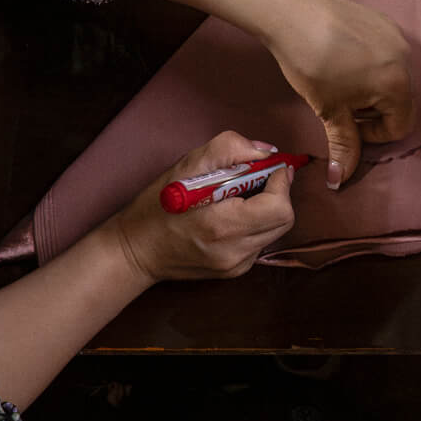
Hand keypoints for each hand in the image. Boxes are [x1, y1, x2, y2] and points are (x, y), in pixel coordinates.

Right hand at [108, 131, 295, 282]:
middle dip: (278, 193)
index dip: (280, 181)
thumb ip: (229, 149)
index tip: (270, 166)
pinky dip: (255, 223)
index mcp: (222, 226)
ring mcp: (237, 265)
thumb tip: (266, 152)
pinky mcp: (235, 271)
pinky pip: (261, 241)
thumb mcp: (185, 166)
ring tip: (238, 195)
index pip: (278, 207)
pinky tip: (231, 215)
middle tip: (256, 177)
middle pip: (284, 220)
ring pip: (275, 230)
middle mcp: (235, 252)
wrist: (136, 251)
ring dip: (267, 207)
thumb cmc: (156, 207)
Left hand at [268, 0, 415, 188]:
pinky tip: (342, 58)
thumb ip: (343, 145)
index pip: (399, 126)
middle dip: (373, 110)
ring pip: (393, 76)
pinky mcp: (382, 20)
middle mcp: (405, 59)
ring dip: (372, 87)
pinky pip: (385, 52)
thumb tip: (340, 181)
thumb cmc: (311, 64)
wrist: (291, 14)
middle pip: (400, 101)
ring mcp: (396, 36)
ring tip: (341, 80)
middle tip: (342, 103)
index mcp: (398, 85)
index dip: (371, 133)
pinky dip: (370, 63)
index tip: (346, 122)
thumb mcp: (328, 110)